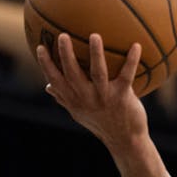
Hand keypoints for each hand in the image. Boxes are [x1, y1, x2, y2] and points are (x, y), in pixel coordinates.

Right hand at [38, 33, 148, 152]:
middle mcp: (86, 98)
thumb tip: (47, 86)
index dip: (46, 65)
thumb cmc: (101, 124)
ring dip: (96, 54)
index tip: (40, 47)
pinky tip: (136, 45)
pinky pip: (127, 75)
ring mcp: (104, 98)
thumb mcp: (79, 113)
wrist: (125, 141)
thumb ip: (64, 99)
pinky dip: (132, 60)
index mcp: (74, 100)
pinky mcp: (122, 97)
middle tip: (63, 35)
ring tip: (94, 36)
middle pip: (72, 73)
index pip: (55, 80)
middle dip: (66, 54)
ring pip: (98, 72)